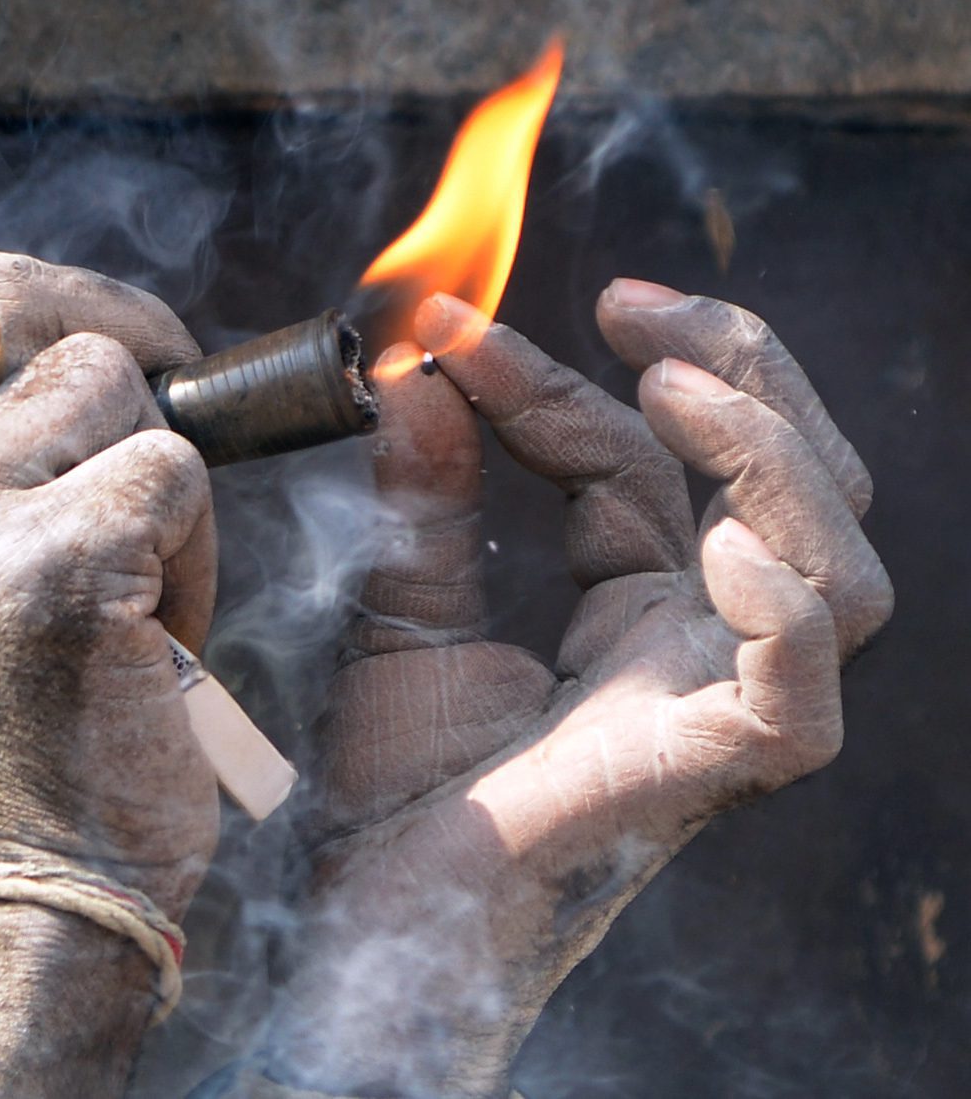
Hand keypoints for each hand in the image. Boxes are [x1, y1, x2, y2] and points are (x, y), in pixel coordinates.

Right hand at [0, 250, 221, 913]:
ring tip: (134, 587)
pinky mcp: (45, 570)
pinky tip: (155, 638)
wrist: (16, 905)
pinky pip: (173, 470)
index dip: (31, 301)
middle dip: (114, 324)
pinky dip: (196, 551)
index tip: (106, 354)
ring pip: (109, 378)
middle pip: (4, 295)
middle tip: (172, 391)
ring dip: (157, 473)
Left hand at [260, 282, 892, 1098]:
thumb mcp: (405, 605)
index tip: (454, 329)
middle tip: (635, 307)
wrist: (376, 909)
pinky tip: (712, 552)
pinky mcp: (718, 771)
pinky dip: (781, 613)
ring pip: (839, 566)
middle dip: (736, 370)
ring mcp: (723, 703)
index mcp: (638, 600)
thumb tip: (415, 370)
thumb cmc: (399, 783)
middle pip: (793, 481)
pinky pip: (804, 695)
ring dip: (769, 460)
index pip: (643, 457)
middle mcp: (702, 642)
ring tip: (672, 393)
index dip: (564, 378)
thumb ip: (425, 494)